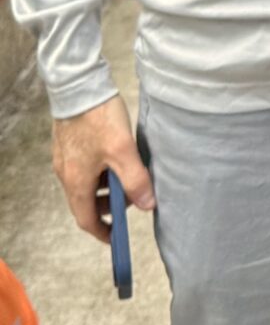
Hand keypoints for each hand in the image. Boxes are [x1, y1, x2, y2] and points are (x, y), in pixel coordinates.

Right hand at [53, 95, 153, 241]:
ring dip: (106, 189)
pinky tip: (119, 159)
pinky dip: (101, 173)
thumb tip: (148, 205)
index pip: (86, 219)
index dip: (102, 231)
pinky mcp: (70, 146)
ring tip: (129, 178)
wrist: (79, 87)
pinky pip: (85, 169)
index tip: (117, 237)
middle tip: (132, 200)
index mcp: (76, 181)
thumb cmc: (99, 119)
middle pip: (85, 203)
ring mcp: (66, 160)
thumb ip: (135, 180)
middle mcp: (66, 174)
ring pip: (86, 185)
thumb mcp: (123, 151)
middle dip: (108, 207)